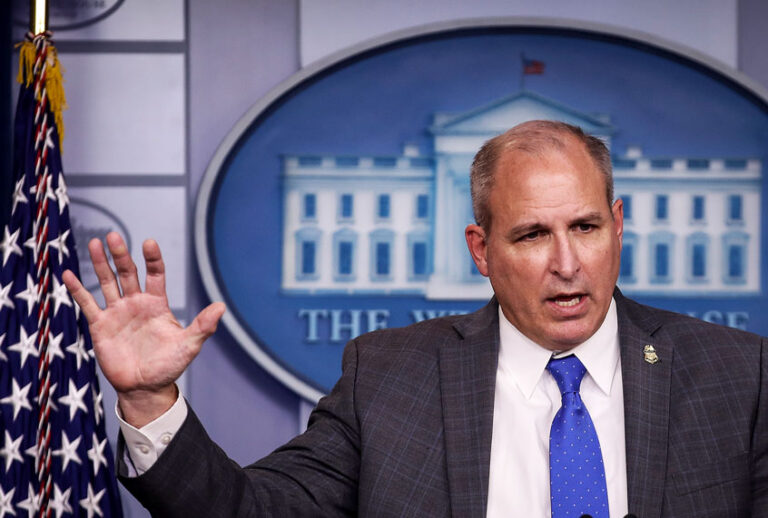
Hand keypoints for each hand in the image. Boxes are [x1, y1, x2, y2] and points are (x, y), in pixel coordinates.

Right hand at [63, 232, 224, 426]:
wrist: (145, 388)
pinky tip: (68, 274)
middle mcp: (136, 303)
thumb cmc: (169, 365)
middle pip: (127, 273)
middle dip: (121, 255)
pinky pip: (87, 304)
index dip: (153, 259)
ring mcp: (117, 312)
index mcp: (157, 303)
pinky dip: (77, 290)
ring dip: (101, 263)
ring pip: (107, 282)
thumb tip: (221, 307)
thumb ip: (203, 326)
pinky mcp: (100, 325)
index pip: (155, 274)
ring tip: (96, 243)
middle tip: (113, 236)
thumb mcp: (189, 345)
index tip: (149, 243)